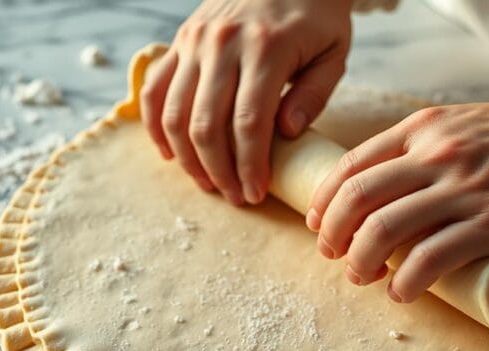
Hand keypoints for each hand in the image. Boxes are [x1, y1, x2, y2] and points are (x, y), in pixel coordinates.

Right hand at [141, 0, 352, 205]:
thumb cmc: (317, 15)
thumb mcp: (334, 52)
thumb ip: (314, 95)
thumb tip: (285, 135)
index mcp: (267, 48)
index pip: (248, 123)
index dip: (249, 167)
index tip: (255, 194)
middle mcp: (223, 44)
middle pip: (206, 125)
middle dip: (219, 171)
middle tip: (234, 196)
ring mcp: (195, 41)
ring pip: (174, 114)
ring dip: (187, 158)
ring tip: (208, 181)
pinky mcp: (180, 41)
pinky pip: (154, 89)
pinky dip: (155, 126)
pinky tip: (170, 153)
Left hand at [307, 80, 488, 302]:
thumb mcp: (455, 125)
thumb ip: (416, 151)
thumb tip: (379, 194)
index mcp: (420, 131)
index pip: (350, 166)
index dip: (323, 200)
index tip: (317, 224)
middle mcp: (434, 157)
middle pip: (357, 199)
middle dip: (332, 234)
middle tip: (331, 255)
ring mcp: (462, 190)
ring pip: (384, 230)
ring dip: (361, 262)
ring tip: (362, 277)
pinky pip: (431, 259)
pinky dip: (405, 283)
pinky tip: (401, 293)